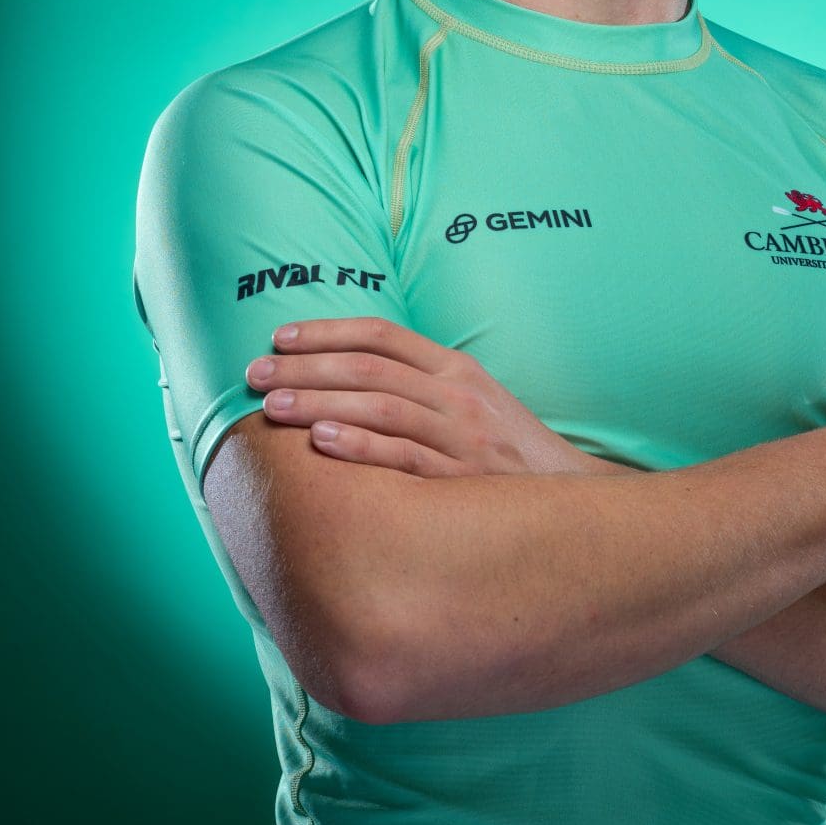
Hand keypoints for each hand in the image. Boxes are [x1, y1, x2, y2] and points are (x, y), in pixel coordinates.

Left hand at [245, 316, 595, 477]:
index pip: (383, 335)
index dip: (327, 331)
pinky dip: (360, 446)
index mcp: (456, 368)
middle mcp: (457, 394)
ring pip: (380, 406)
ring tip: (272, 405)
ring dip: (319, 402)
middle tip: (255, 372)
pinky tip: (321, 442)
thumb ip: (422, 384)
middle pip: (370, 368)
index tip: (280, 337)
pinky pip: (403, 457)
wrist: (570, 494)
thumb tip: (349, 375)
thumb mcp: (474, 400)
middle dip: (306, 366)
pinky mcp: (463, 478)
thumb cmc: (507, 450)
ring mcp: (461, 435)